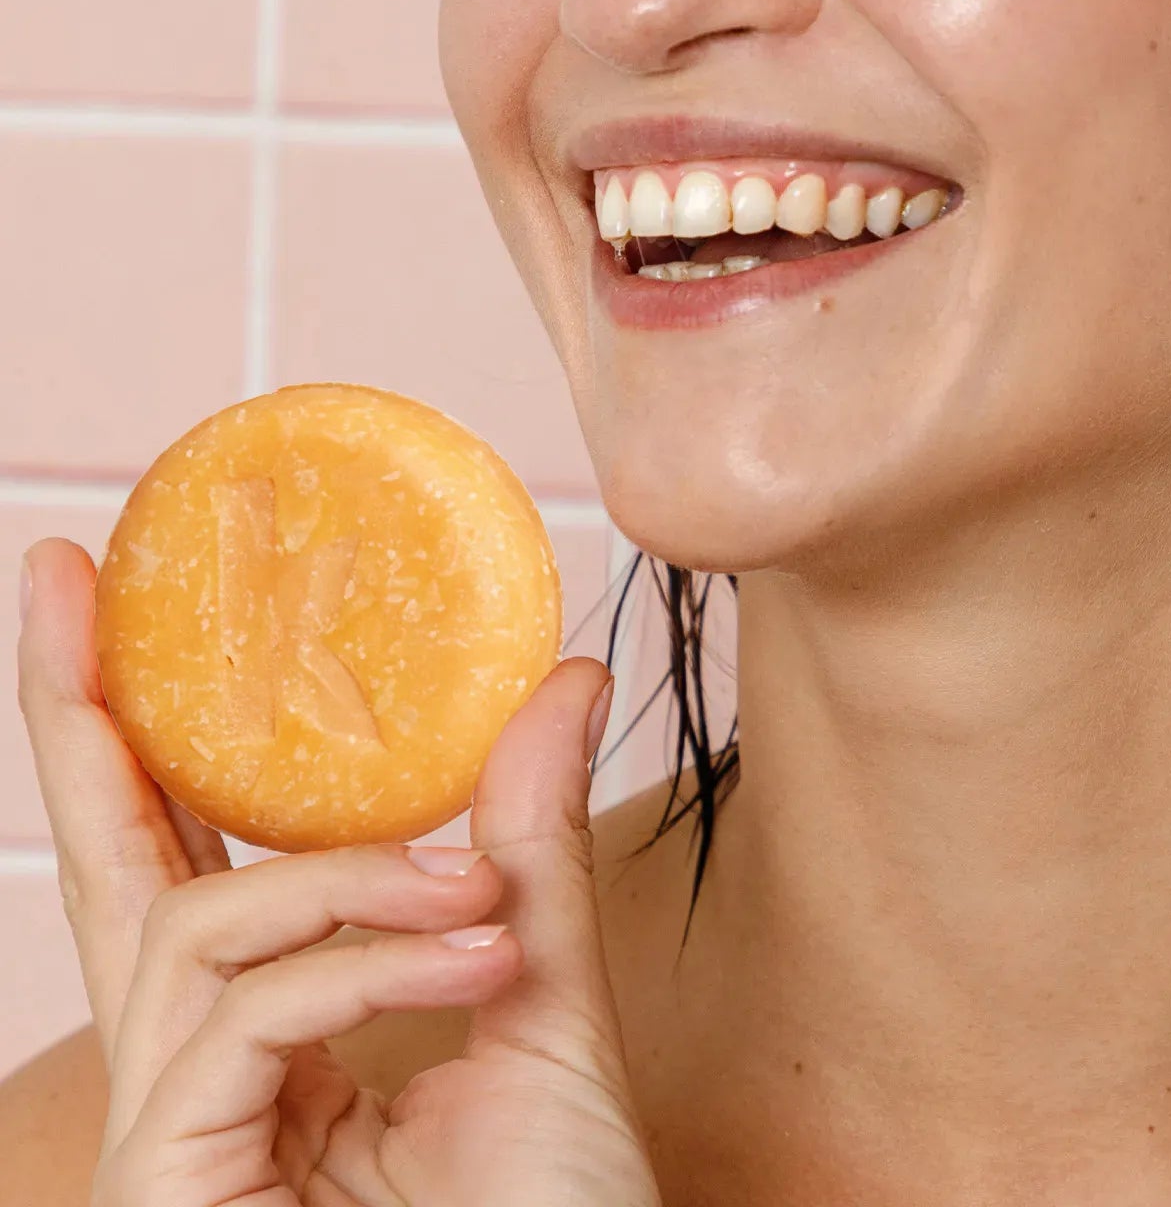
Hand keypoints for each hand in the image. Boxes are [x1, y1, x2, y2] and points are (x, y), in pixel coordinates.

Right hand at [17, 537, 661, 1206]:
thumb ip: (523, 848)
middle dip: (85, 720)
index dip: (140, 739)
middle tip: (63, 575)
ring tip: (480, 905)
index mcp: (280, 1034)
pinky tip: (462, 956)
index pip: (192, 866)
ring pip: (201, 930)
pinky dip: (358, 964)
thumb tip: (556, 679)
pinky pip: (237, 1015)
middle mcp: (205, 1078)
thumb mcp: (544, 1003)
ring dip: (354, 885)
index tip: (113, 601)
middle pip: (119, 876)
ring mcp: (175, 1145)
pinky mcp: (170, 1190)